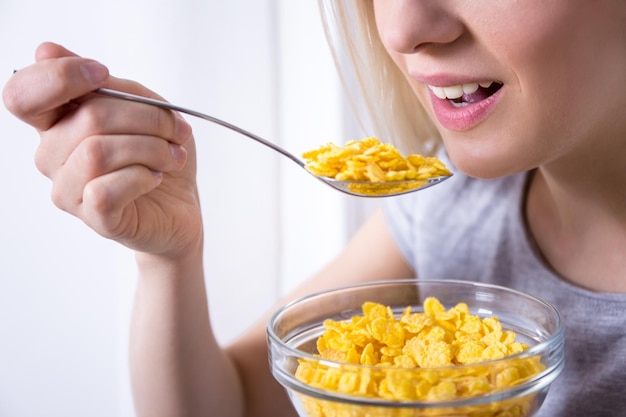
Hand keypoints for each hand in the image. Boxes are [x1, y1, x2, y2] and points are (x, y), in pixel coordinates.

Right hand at [3, 42, 202, 256]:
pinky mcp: (93, 218)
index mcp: (58, 123)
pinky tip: (155, 177)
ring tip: (173, 155)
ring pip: (97, 152)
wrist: (182, 208)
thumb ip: (107, 85)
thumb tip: (45, 50)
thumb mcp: (145, 108)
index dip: (58, 76)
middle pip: (86, 117)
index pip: (22, 93)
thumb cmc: (161, 157)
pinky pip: (106, 189)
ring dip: (151, 147)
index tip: (102, 73)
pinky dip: (143, 177)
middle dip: (147, 116)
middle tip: (177, 130)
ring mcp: (68, 190)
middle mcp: (52, 156)